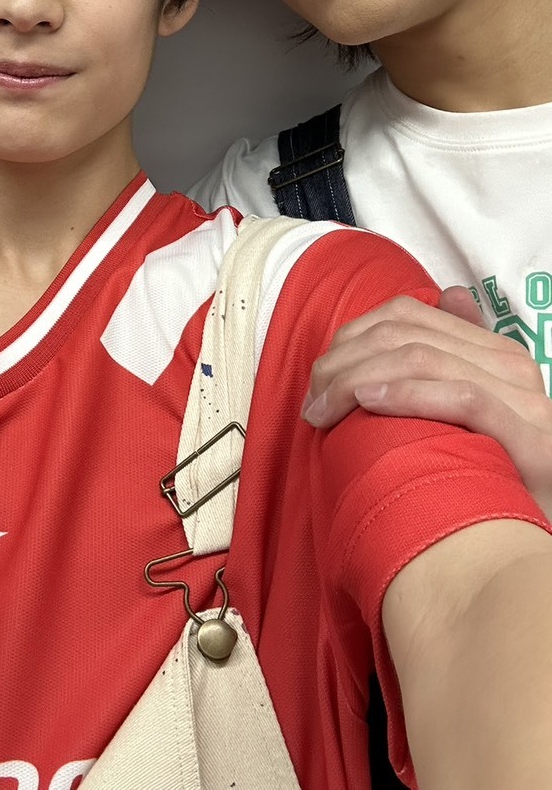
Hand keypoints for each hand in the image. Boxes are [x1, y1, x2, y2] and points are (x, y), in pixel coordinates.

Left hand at [302, 287, 551, 519]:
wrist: (527, 548)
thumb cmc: (489, 480)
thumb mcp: (464, 418)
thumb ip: (451, 361)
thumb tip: (449, 294)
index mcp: (495, 352)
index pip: (409, 315)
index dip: (352, 337)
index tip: (319, 379)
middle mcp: (513, 366)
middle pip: (407, 336)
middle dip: (345, 362)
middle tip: (313, 402)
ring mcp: (525, 401)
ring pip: (424, 358)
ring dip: (358, 379)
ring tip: (325, 410)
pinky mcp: (531, 439)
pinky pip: (461, 397)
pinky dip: (406, 393)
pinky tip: (368, 403)